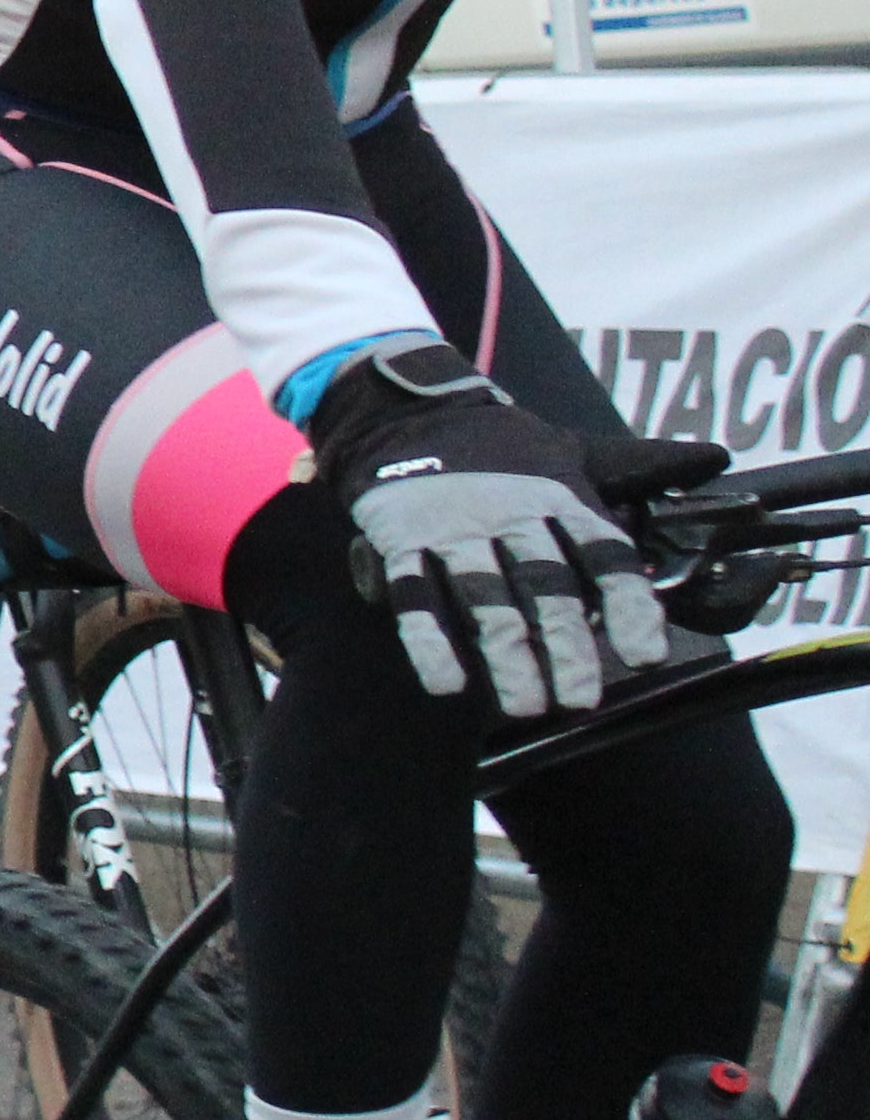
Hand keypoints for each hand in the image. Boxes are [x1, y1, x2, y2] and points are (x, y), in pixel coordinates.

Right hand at [312, 346, 666, 719]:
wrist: (410, 414)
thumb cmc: (503, 449)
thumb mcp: (574, 452)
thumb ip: (642, 466)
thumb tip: (716, 459)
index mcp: (561, 498)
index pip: (604, 553)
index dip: (627, 606)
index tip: (644, 656)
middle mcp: (512, 515)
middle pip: (546, 585)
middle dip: (566, 645)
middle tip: (579, 700)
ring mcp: (455, 529)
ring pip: (485, 597)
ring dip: (506, 654)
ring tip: (525, 705)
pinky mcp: (403, 540)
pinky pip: (414, 594)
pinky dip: (429, 640)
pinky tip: (446, 682)